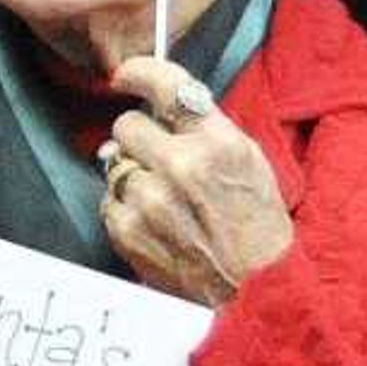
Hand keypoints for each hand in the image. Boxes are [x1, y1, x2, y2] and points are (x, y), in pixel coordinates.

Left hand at [101, 57, 293, 306]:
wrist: (258, 292)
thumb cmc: (257, 226)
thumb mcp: (249, 162)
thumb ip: (205, 129)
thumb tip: (158, 104)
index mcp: (217, 143)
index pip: (166, 86)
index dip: (139, 73)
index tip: (126, 75)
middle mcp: (180, 166)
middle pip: (126, 124)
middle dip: (140, 137)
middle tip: (159, 158)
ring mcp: (149, 200)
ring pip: (114, 163)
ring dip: (133, 176)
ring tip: (164, 201)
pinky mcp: (127, 230)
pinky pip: (108, 201)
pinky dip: (126, 209)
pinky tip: (155, 225)